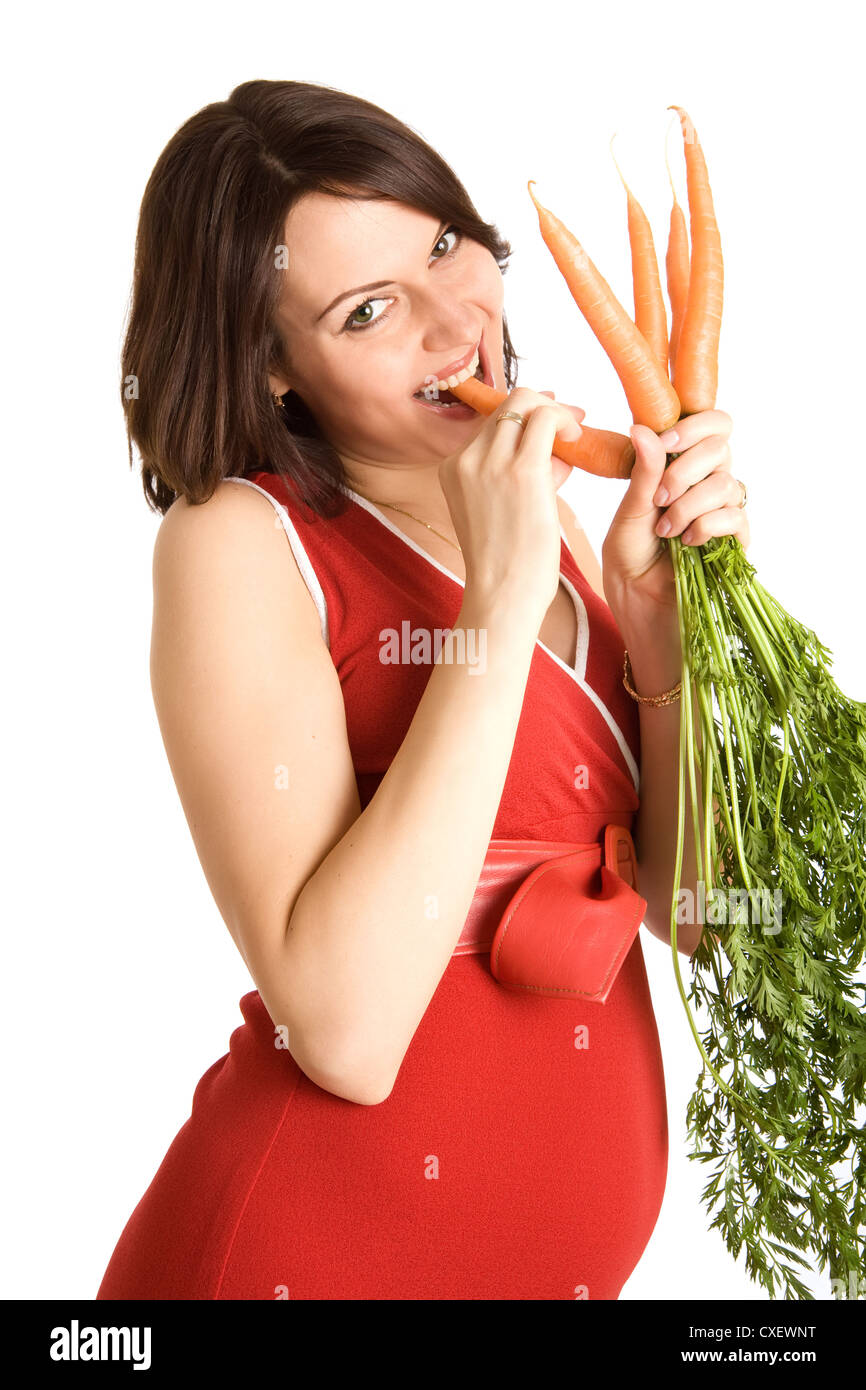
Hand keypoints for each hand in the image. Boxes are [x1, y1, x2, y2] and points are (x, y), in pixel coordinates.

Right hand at [439, 385, 583, 622]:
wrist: (502, 594)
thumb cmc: (507, 562)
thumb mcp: (498, 509)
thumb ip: (520, 473)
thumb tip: (556, 447)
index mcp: (453, 468)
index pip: (491, 423)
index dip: (525, 417)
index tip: (551, 424)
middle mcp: (466, 459)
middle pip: (507, 405)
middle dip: (543, 405)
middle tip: (571, 423)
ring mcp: (490, 462)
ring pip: (526, 401)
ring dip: (556, 411)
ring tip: (576, 435)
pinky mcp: (522, 470)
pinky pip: (546, 419)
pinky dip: (566, 420)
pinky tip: (579, 441)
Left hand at [601, 408, 748, 623]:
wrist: (639, 602)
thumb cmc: (629, 558)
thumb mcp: (629, 511)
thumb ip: (643, 472)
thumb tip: (642, 427)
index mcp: (682, 466)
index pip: (712, 425)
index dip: (695, 426)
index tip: (667, 441)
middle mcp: (707, 483)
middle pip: (721, 447)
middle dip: (685, 470)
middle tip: (660, 498)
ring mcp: (724, 510)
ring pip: (727, 484)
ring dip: (690, 506)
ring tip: (666, 531)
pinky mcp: (736, 540)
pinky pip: (735, 517)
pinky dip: (707, 526)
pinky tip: (688, 542)